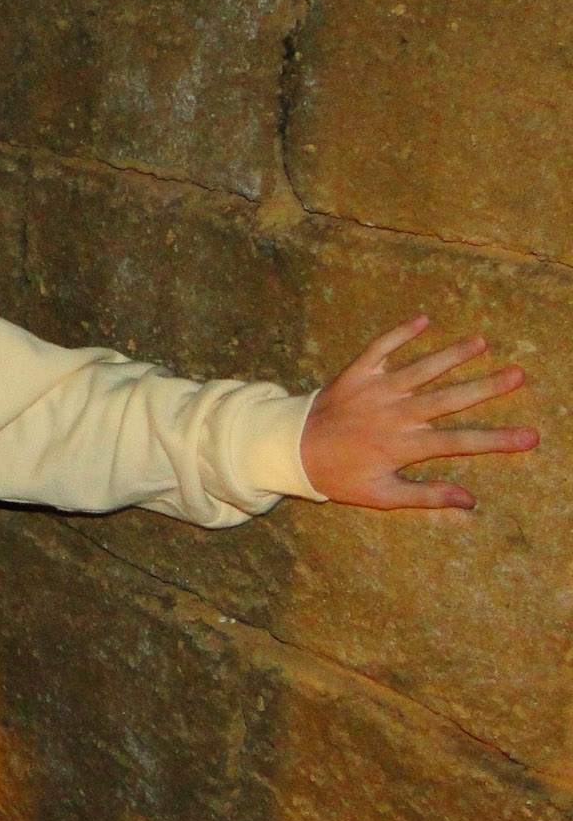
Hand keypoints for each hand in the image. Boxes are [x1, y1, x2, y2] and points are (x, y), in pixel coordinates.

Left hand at [301, 315, 537, 509]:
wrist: (290, 450)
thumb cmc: (339, 476)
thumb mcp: (381, 495)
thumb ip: (426, 496)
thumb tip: (471, 500)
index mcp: (402, 446)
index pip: (459, 443)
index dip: (496, 440)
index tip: (530, 436)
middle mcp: (392, 415)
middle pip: (447, 399)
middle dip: (485, 387)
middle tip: (517, 374)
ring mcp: (374, 391)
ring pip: (419, 369)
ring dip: (450, 354)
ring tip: (481, 341)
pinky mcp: (354, 374)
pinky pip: (379, 349)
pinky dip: (399, 333)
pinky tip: (423, 319)